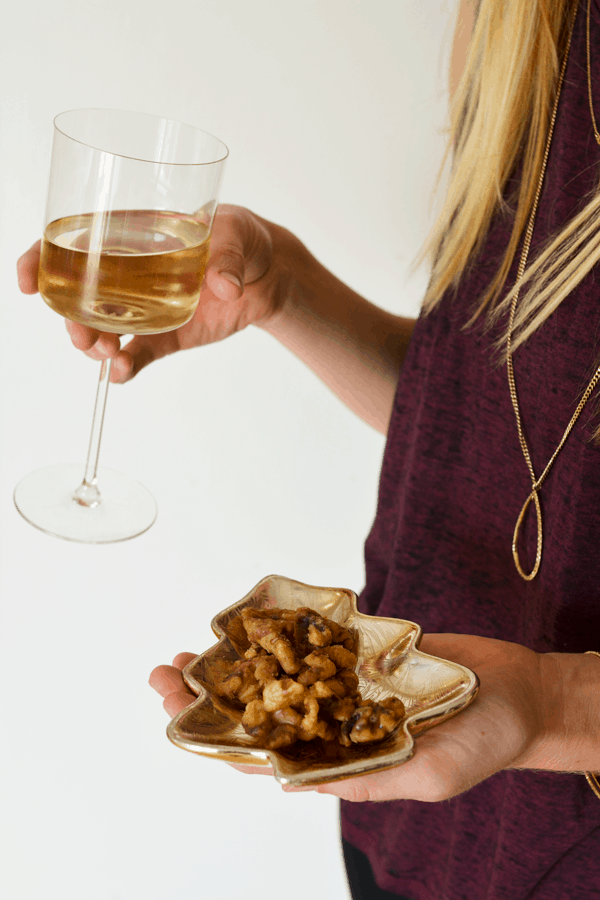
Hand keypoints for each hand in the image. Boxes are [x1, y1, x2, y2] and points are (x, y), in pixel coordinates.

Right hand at [17, 205, 293, 382]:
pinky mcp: (166, 336)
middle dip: (68, 317)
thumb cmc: (244, 238)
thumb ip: (228, 256)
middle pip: (78, 295)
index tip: (28, 280)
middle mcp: (129, 273)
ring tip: (106, 354)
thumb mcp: (237, 233)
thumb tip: (223, 285)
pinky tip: (120, 374)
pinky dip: (125, 367)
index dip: (41, 258)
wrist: (269, 275)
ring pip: (102, 330)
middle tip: (82, 334)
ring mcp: (145, 307)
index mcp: (131, 236)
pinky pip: (137, 355)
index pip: (73, 243)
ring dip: (93, 345)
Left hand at [149, 634, 554, 794]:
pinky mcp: (362, 651)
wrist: (519, 692)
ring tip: (199, 645)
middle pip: (260, 710)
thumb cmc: (485, 743)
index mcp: (343, 760)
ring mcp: (346, 684)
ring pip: (281, 674)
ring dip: (239, 661)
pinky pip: (317, 640)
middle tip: (169, 668)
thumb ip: (369, 778)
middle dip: (212, 692)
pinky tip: (255, 623)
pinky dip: (284, 632)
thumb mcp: (431, 775)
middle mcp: (337, 722)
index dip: (216, 737)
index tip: (175, 714)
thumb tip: (298, 783)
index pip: (265, 755)